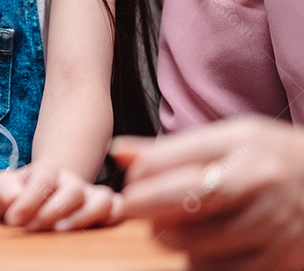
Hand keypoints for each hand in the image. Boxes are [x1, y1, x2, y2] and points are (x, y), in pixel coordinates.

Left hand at [0, 160, 121, 230]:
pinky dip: (112, 219)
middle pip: (73, 189)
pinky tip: (92, 233)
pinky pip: (119, 211)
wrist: (37, 206)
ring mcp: (92, 196)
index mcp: (47, 171)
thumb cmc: (18, 198)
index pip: (45, 176)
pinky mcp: (108, 211)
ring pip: (101, 200)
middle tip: (33, 229)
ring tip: (60, 232)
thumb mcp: (3, 189)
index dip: (30, 198)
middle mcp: (72, 181)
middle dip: (52, 211)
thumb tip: (18, 205)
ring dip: (82, 217)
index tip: (13, 219)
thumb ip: (4, 191)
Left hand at [116, 116, 303, 270]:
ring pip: (191, 246)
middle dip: (148, 213)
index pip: (163, 163)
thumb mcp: (231, 140)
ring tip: (183, 228)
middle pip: (174, 206)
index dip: (137, 179)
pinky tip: (211, 247)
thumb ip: (172, 149)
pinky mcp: (282, 261)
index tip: (132, 186)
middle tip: (149, 212)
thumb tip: (117, 153)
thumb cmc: (272, 161)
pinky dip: (203, 264)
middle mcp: (259, 182)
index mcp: (241, 143)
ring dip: (174, 241)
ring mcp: (274, 225)